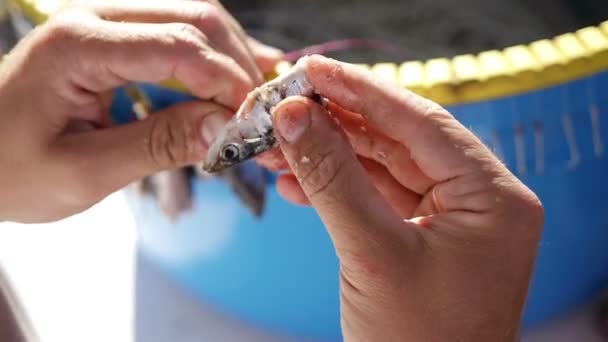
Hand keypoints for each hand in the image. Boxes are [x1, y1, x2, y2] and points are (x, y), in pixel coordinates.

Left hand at [0, 1, 281, 222]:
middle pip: (196, 19)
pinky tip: (237, 82)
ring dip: (233, 59)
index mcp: (78, 45)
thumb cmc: (9, 171)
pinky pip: (178, 36)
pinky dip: (214, 60)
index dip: (228, 82)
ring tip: (257, 101)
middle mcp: (94, 17)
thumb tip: (226, 128)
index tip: (254, 122)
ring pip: (195, 20)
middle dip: (239, 66)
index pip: (178, 47)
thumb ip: (157, 145)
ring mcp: (105, 22)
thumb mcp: (83, 172)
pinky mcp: (115, 39)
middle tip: (261, 115)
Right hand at [271, 55, 543, 340]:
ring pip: (380, 168)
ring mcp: (449, 220)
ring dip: (328, 155)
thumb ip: (332, 179)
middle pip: (398, 141)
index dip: (362, 92)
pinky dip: (334, 189)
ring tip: (277, 144)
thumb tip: (294, 118)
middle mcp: (478, 201)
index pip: (421, 123)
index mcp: (493, 198)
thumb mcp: (371, 253)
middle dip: (337, 124)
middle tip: (287, 103)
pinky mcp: (420, 237)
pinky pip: (375, 198)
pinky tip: (294, 182)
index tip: (313, 71)